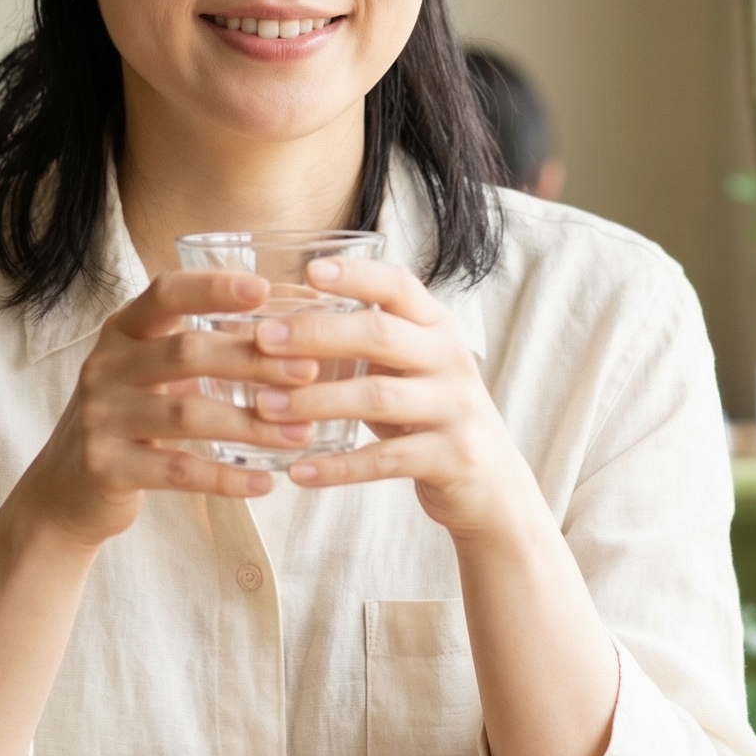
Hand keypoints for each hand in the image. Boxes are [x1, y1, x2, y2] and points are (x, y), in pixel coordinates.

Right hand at [0, 268, 313, 549]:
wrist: (65, 489)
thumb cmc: (129, 419)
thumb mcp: (150, 373)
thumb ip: (200, 348)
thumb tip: (289, 326)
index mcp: (121, 332)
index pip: (165, 294)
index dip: (212, 288)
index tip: (265, 289)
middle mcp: (104, 366)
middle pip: (186, 353)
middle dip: (253, 361)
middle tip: (308, 371)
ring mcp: (100, 417)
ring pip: (186, 415)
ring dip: (251, 424)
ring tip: (301, 433)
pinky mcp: (105, 466)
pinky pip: (176, 470)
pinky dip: (225, 477)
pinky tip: (265, 481)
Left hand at [250, 257, 549, 541]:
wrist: (492, 485)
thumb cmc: (430, 416)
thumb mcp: (409, 370)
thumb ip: (366, 346)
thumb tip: (279, 325)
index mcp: (437, 329)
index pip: (399, 287)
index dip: (356, 275)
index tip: (309, 271)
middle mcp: (450, 359)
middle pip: (380, 334)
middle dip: (317, 333)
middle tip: (263, 339)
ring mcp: (455, 408)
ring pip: (377, 396)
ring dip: (314, 400)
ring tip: (264, 407)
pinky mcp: (452, 457)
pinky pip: (385, 460)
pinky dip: (338, 467)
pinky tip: (297, 471)